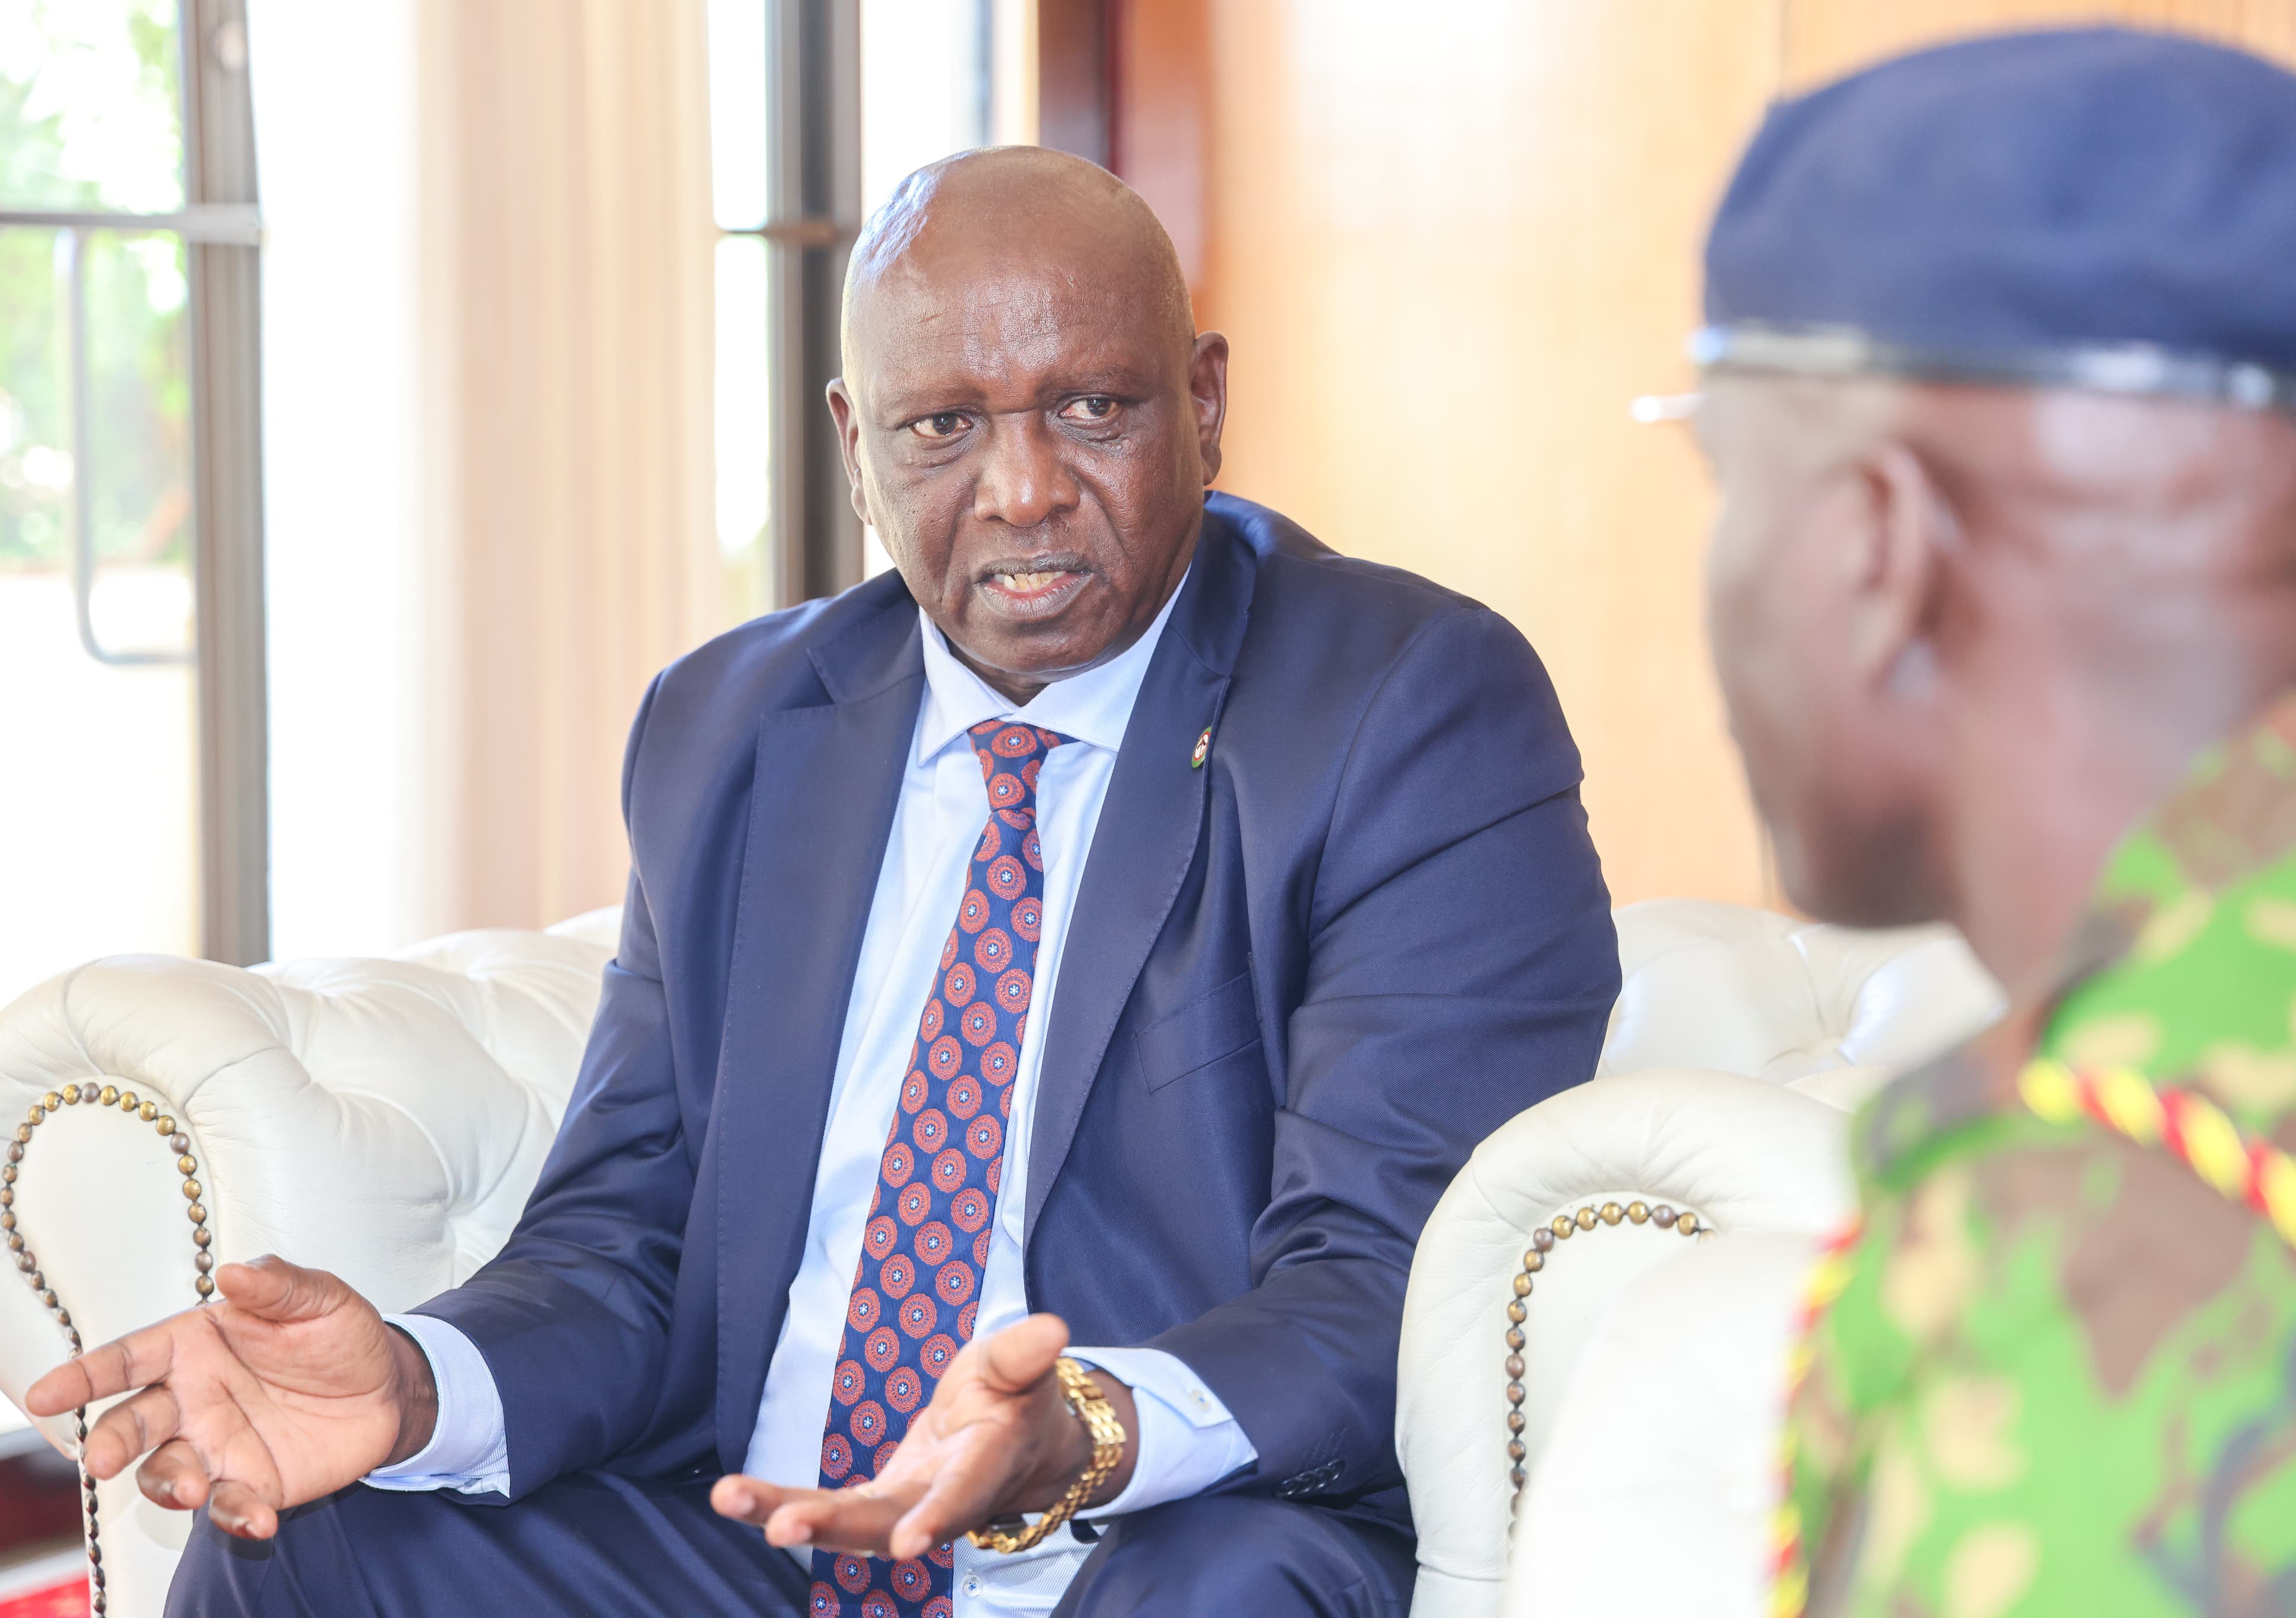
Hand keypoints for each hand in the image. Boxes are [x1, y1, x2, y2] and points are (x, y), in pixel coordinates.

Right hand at [24, 1255, 437, 1539]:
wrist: (389, 1387)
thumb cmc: (339, 1335)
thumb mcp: (320, 1299)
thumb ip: (278, 1285)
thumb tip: (236, 1271)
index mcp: (194, 1347)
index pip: (128, 1358)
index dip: (83, 1375)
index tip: (44, 1394)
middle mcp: (191, 1400)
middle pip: (131, 1424)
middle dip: (110, 1442)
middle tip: (102, 1458)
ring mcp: (215, 1446)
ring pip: (166, 1472)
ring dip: (170, 1485)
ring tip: (194, 1489)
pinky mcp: (249, 1483)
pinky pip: (227, 1505)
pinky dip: (234, 1515)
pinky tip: (258, 1520)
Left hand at [710, 1313, 1136, 1559]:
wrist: (1019, 1445)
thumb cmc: (1019, 1397)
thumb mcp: (1023, 1365)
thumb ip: (1026, 1353)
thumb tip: (1052, 1330)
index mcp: (987, 1464)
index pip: (963, 1495)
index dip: (938, 1517)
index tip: (909, 1544)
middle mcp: (939, 1499)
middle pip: (885, 1523)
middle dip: (834, 1526)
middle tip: (782, 1527)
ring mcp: (903, 1508)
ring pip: (844, 1523)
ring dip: (786, 1514)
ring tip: (730, 1498)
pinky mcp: (875, 1504)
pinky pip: (823, 1509)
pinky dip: (778, 1505)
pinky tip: (732, 1497)